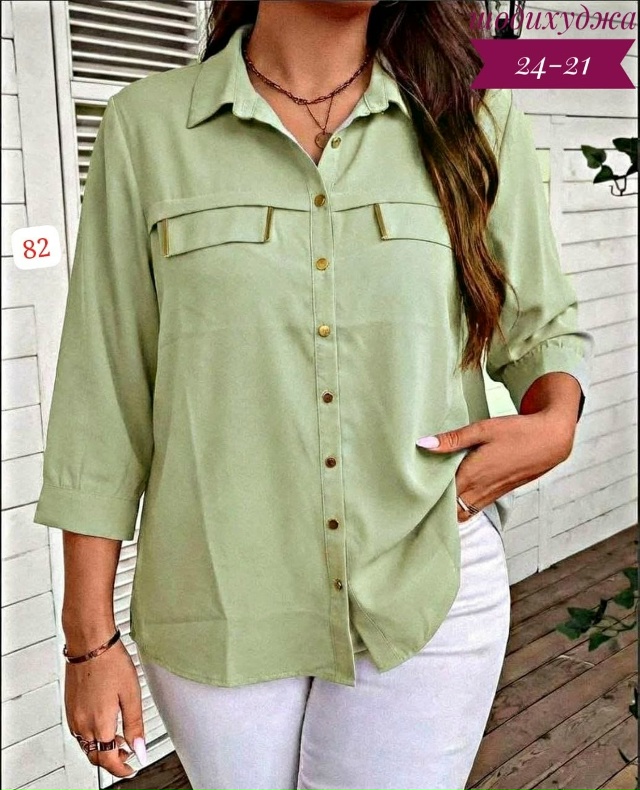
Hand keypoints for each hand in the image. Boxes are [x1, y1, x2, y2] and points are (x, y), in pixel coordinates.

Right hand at [65, 638, 146, 778]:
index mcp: (100, 724)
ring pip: (86, 746)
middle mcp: (83, 724)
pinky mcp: (70, 707)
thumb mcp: (132, 695)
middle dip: (112, 760)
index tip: (131, 767)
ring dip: (101, 748)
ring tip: (118, 737)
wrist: (90, 644)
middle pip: (95, 756)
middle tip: (127, 754)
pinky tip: (102, 724)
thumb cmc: (110, 663)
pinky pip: (79, 732)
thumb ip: (135, 725)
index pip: (109, 760)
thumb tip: (140, 749)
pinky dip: (91, 736)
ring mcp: (74, 716)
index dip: (122, 768)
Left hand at [416, 410, 575, 521]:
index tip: (407, 493)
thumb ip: (453, 439)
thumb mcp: (483, 429)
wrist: (551, 440)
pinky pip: (473, 509)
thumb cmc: (518, 431)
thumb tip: (423, 444)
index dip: (424, 497)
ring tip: (427, 500)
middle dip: (431, 508)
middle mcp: (480, 489)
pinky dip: (460, 508)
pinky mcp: (496, 495)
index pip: (441, 495)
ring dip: (446, 510)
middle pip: (448, 510)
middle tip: (413, 499)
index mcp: (473, 474)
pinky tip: (450, 498)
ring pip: (461, 513)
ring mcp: (489, 495)